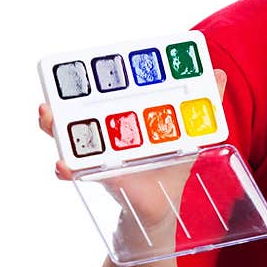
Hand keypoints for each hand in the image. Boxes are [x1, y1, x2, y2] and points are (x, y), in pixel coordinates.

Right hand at [38, 69, 228, 233]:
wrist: (164, 206)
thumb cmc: (172, 164)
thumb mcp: (189, 131)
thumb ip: (204, 103)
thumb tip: (220, 73)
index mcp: (127, 116)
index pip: (106, 91)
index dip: (92, 77)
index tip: (84, 60)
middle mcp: (108, 132)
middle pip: (78, 110)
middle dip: (62, 98)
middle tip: (54, 87)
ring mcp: (102, 154)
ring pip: (71, 137)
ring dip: (55, 126)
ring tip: (46, 116)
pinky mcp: (105, 178)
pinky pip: (80, 173)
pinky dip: (67, 169)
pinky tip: (61, 165)